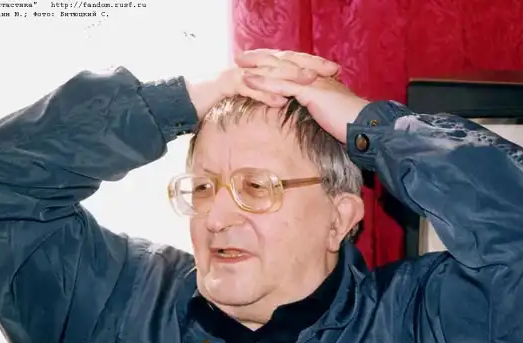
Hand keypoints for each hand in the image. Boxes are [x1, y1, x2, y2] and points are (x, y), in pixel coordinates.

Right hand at [186, 49, 340, 119]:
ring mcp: (240, 73)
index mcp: (260, 68)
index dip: (313, 64)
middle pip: (285, 62)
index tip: (334, 71)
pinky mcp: (227, 84)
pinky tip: (280, 101)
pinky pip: (249, 88)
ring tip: (311, 82)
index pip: (291, 62)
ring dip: (292, 78)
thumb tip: (285, 100)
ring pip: (270, 73)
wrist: (188, 98)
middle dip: (309, 65)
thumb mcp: (248, 97)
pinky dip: (265, 94)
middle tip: (330, 71)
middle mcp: (252, 66)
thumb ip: (266, 96)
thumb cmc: (218, 99)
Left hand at [236, 51, 369, 142]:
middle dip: (261, 58)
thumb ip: (317, 109)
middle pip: (283, 62)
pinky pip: (283, 85)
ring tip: (239, 65)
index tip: (257, 63)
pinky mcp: (311, 91)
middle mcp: (315, 75)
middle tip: (241, 57)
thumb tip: (309, 114)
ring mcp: (313, 81)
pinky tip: (249, 81)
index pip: (292, 66)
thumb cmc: (349, 124)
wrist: (365, 126)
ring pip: (280, 70)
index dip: (274, 63)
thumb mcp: (329, 113)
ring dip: (257, 67)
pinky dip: (264, 83)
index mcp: (319, 79)